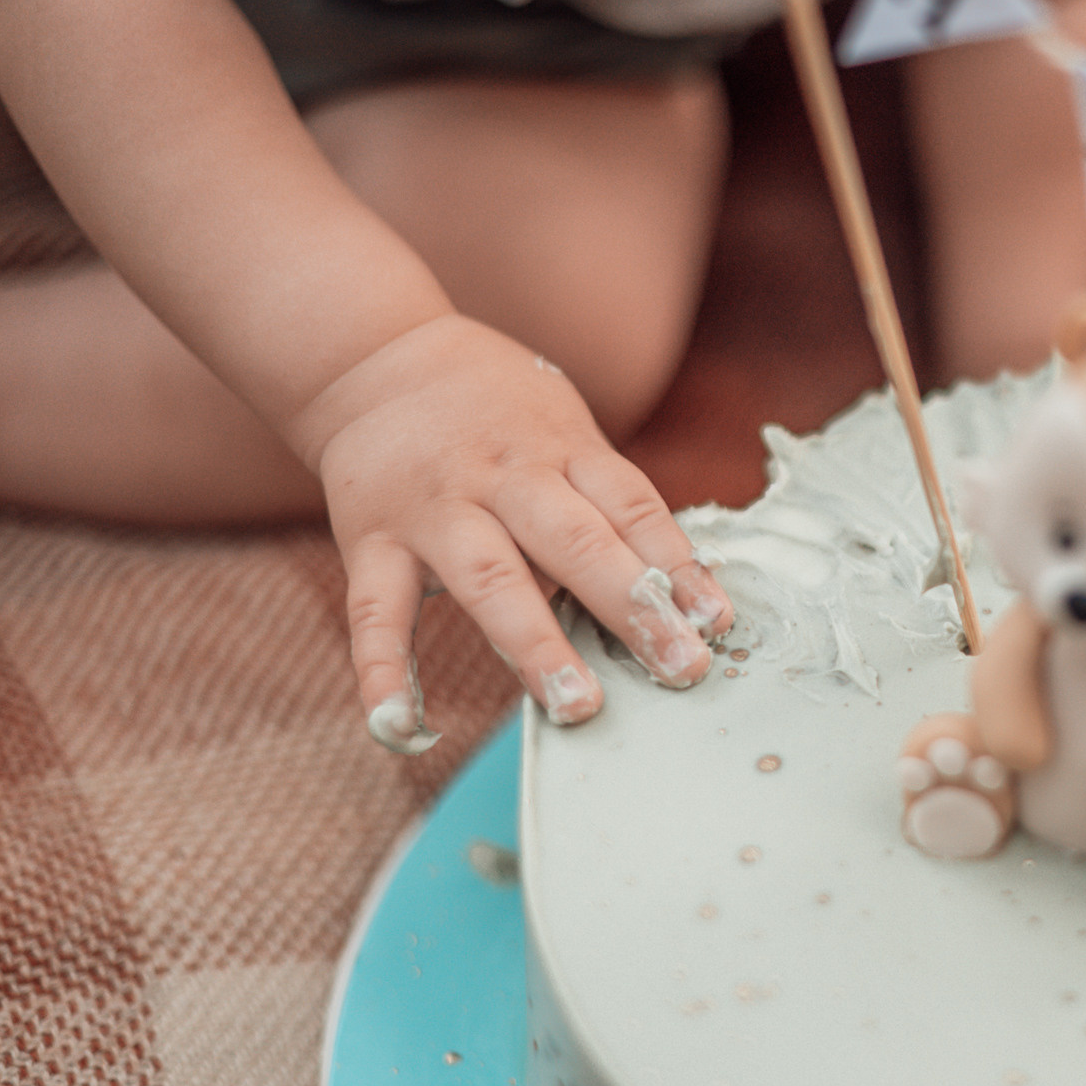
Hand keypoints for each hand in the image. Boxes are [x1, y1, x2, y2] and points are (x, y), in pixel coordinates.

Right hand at [292, 313, 732, 749]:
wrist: (373, 358)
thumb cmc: (496, 412)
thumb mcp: (563, 432)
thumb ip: (604, 505)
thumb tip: (672, 592)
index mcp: (561, 450)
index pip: (632, 505)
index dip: (678, 563)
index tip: (714, 621)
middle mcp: (502, 477)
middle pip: (575, 541)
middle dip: (631, 607)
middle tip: (678, 668)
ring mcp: (435, 510)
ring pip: (489, 578)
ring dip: (534, 645)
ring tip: (576, 704)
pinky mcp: (371, 539)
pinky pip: (375, 611)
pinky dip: (384, 671)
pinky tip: (402, 726)